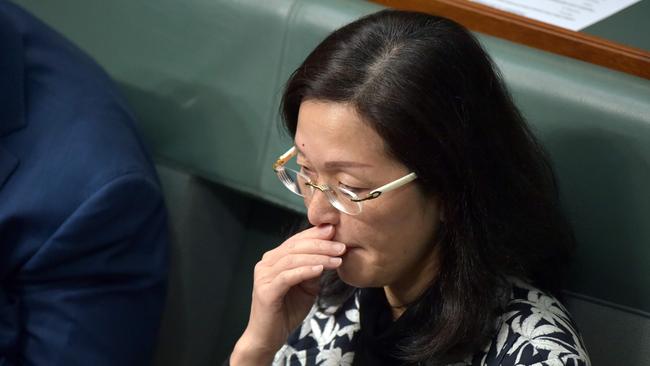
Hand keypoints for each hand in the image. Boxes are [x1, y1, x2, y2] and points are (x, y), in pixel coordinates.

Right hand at [230, 224, 345, 364]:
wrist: (268, 337)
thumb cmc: (287, 311)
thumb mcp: (306, 287)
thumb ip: (314, 270)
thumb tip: (331, 253)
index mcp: (274, 259)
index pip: (296, 240)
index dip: (316, 234)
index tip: (336, 230)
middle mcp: (266, 263)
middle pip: (295, 246)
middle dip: (321, 244)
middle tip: (341, 245)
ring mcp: (264, 276)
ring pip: (293, 259)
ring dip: (318, 257)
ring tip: (337, 258)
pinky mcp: (266, 290)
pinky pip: (287, 276)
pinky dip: (305, 270)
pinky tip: (320, 269)